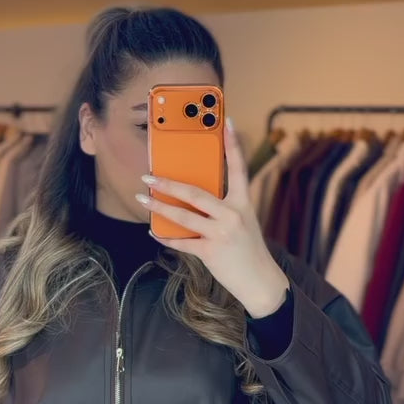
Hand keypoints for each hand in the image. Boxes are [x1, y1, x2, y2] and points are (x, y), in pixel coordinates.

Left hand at [136, 118, 288, 318]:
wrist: (260, 282)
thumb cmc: (248, 250)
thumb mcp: (242, 223)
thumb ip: (222, 208)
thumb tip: (192, 198)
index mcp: (243, 203)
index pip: (238, 168)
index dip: (233, 144)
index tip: (226, 121)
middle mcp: (232, 215)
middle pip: (195, 193)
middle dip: (168, 183)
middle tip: (148, 175)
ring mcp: (221, 234)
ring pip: (183, 216)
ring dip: (159, 207)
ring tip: (142, 198)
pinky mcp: (211, 252)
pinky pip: (182, 242)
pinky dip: (165, 237)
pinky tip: (153, 231)